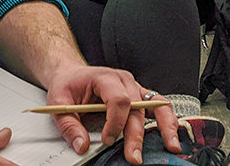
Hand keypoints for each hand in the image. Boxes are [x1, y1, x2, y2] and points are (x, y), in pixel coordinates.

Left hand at [42, 64, 179, 164]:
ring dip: (165, 126)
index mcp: (105, 77)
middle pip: (137, 108)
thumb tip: (82, 146)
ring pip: (157, 104)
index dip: (115, 122)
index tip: (107, 141)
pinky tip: (171, 135)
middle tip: (134, 157)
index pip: (118, 99)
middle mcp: (125, 81)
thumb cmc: (67, 85)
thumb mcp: (58, 103)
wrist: (71, 73)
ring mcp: (135, 88)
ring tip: (171, 146)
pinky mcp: (140, 96)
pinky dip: (167, 120)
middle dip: (136, 135)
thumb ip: (69, 126)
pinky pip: (159, 106)